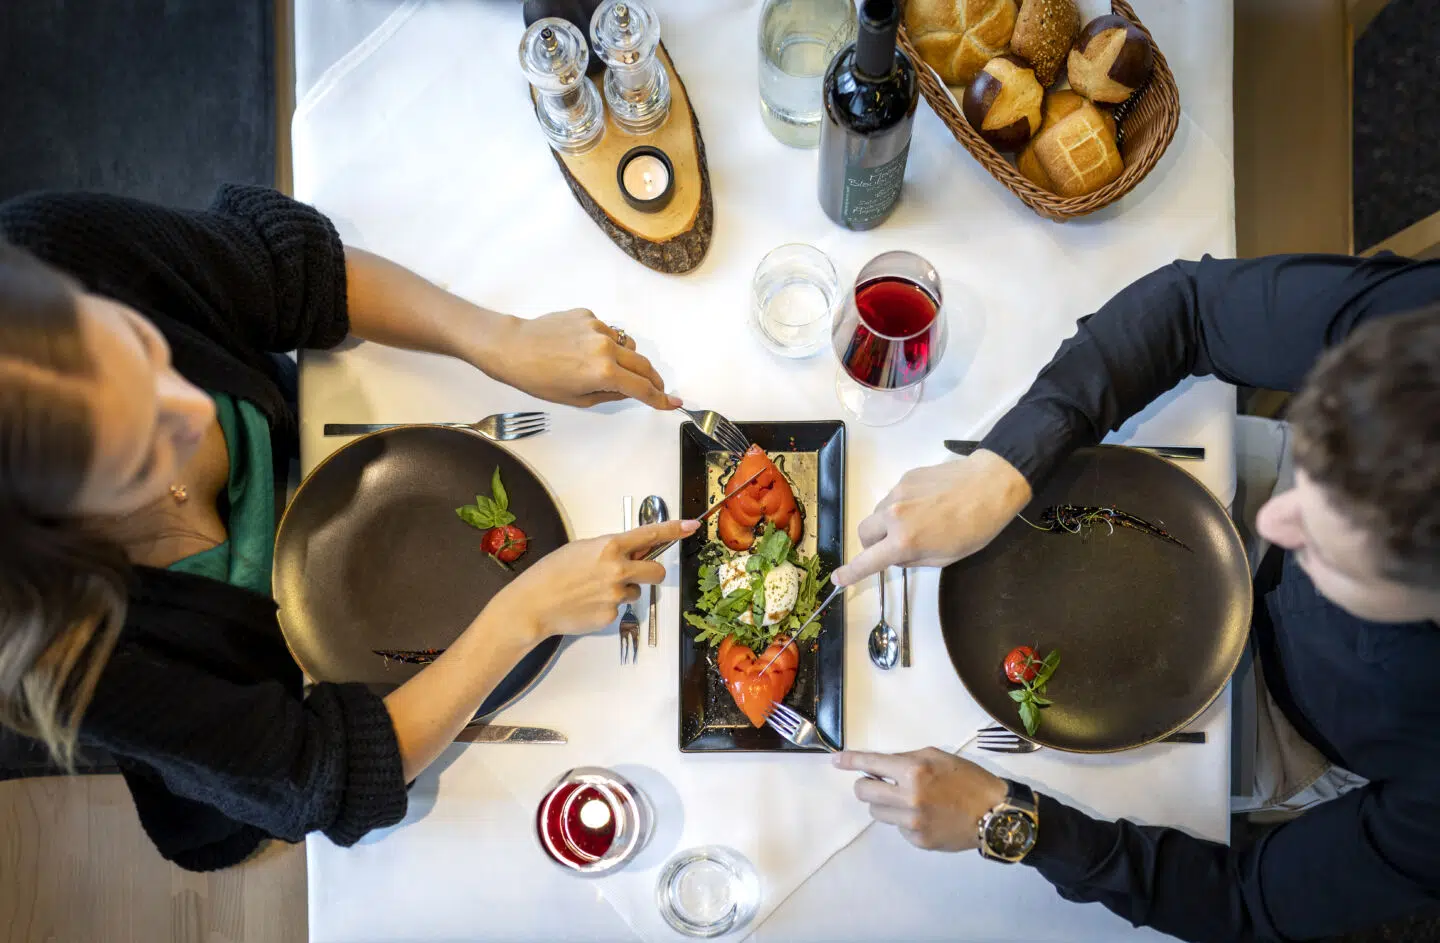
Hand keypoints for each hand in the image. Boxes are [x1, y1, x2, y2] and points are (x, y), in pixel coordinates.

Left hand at [476, 309, 680, 410]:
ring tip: (610, 368)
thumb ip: (611, 394)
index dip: (659, 398)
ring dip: (627, 358)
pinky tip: (583, 349)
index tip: (672, 402)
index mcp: (604, 372)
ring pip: (626, 344)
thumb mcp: (577, 398)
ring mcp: (597, 327)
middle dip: (652, 378)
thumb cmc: (539, 379)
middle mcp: (606, 346)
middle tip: (656, 388)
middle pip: (643, 363)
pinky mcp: (587, 315)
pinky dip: (604, 342)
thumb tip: (630, 391)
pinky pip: (606, 331)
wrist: (513, 348)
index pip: (641, 387)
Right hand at [486, 519, 698, 640]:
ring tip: (593, 590)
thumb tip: (632, 551)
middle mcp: (618, 570)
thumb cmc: (551, 572)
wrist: (533, 604)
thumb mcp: (581, 548)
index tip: (692, 526)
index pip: (651, 535)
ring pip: (635, 591)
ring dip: (623, 590)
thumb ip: (610, 549)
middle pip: (657, 572)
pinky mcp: (611, 616)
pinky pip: (619, 608)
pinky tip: (587, 604)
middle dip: (650, 572)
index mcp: (610, 547)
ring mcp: (617, 595)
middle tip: (635, 573)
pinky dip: (608, 606)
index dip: (675, 530)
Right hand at [831, 450, 1031, 586]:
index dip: (851, 572)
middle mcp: (893, 515)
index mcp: (904, 541)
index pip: (867, 561)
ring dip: (887, 524)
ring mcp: (897, 493)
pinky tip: (926, 504)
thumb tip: (896, 556)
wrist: (991, 484)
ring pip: (878, 513)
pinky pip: (893, 497)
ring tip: (917, 522)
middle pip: (863, 532)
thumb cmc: (975, 528)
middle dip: (871, 544)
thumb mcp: (946, 557)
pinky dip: (901, 506)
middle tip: (891, 547)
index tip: (837, 578)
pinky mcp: (905, 477)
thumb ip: (913, 559)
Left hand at [834, 748, 1007, 851]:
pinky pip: (897, 827)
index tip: (835, 760)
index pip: (871, 763)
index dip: (850, 761)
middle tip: (878, 781)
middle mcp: (908, 797)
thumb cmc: (968, 779)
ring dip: (884, 802)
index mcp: (914, 770)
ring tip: (908, 799)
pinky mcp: (917, 840)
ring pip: (876, 811)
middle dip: (866, 784)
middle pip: (864, 792)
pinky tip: (925, 815)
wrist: (995, 814)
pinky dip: (903, 820)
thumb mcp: (938, 756)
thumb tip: (880, 766)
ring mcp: (912, 822)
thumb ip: (907, 759)